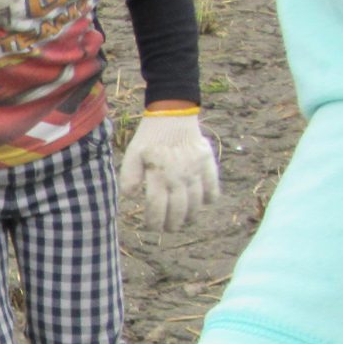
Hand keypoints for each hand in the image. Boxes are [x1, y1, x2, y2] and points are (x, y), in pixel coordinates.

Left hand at [119, 110, 218, 231]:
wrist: (173, 114)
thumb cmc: (150, 136)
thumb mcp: (133, 153)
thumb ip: (129, 176)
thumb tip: (130, 197)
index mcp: (158, 176)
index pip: (157, 207)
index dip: (154, 221)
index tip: (152, 228)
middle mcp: (178, 177)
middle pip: (178, 210)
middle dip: (172, 224)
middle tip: (168, 229)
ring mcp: (195, 172)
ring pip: (196, 203)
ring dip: (190, 216)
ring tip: (184, 221)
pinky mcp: (208, 164)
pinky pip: (213, 187)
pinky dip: (210, 198)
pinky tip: (204, 203)